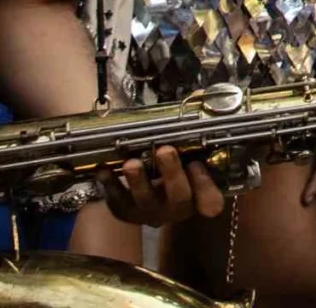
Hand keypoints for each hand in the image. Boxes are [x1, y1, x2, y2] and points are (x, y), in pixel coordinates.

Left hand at [98, 145, 225, 226]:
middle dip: (171, 173)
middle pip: (179, 196)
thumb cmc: (178, 168)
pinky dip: (110, 187)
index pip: (211, 200)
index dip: (205, 184)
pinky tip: (103, 171)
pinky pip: (119, 204)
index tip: (196, 163)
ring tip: (131, 163)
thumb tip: (196, 101)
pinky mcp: (129, 214)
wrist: (156, 198)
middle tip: (164, 150)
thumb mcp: (192, 156)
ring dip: (138, 181)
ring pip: (146, 201)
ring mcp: (152, 213)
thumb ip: (194, 139)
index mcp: (200, 196)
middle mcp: (178, 208)